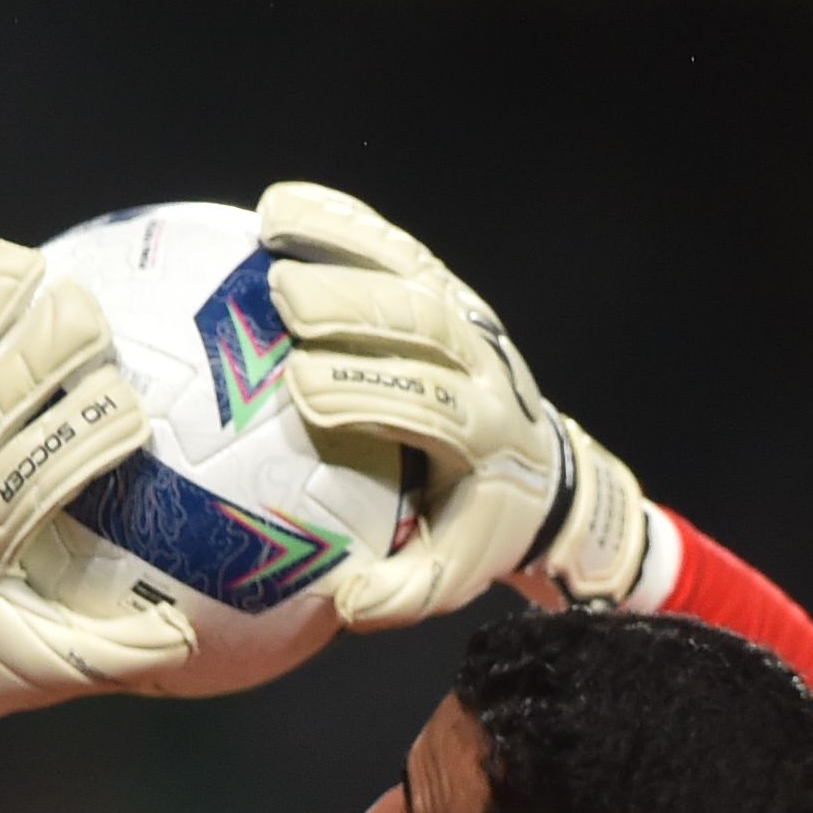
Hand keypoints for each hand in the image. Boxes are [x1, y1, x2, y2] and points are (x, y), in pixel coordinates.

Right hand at [255, 180, 652, 624]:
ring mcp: (468, 317)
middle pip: (425, 324)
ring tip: (271, 236)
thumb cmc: (477, 524)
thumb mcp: (454, 573)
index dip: (371, 391)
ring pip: (411, 272)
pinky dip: (341, 222)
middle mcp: (485, 365)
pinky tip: (276, 209)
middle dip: (356, 309)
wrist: (540, 470)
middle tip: (283, 302)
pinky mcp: (447, 287)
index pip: (433, 404)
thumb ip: (404, 591)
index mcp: (488, 436)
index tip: (301, 391)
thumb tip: (345, 603)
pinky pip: (394, 246)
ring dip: (344, 249)